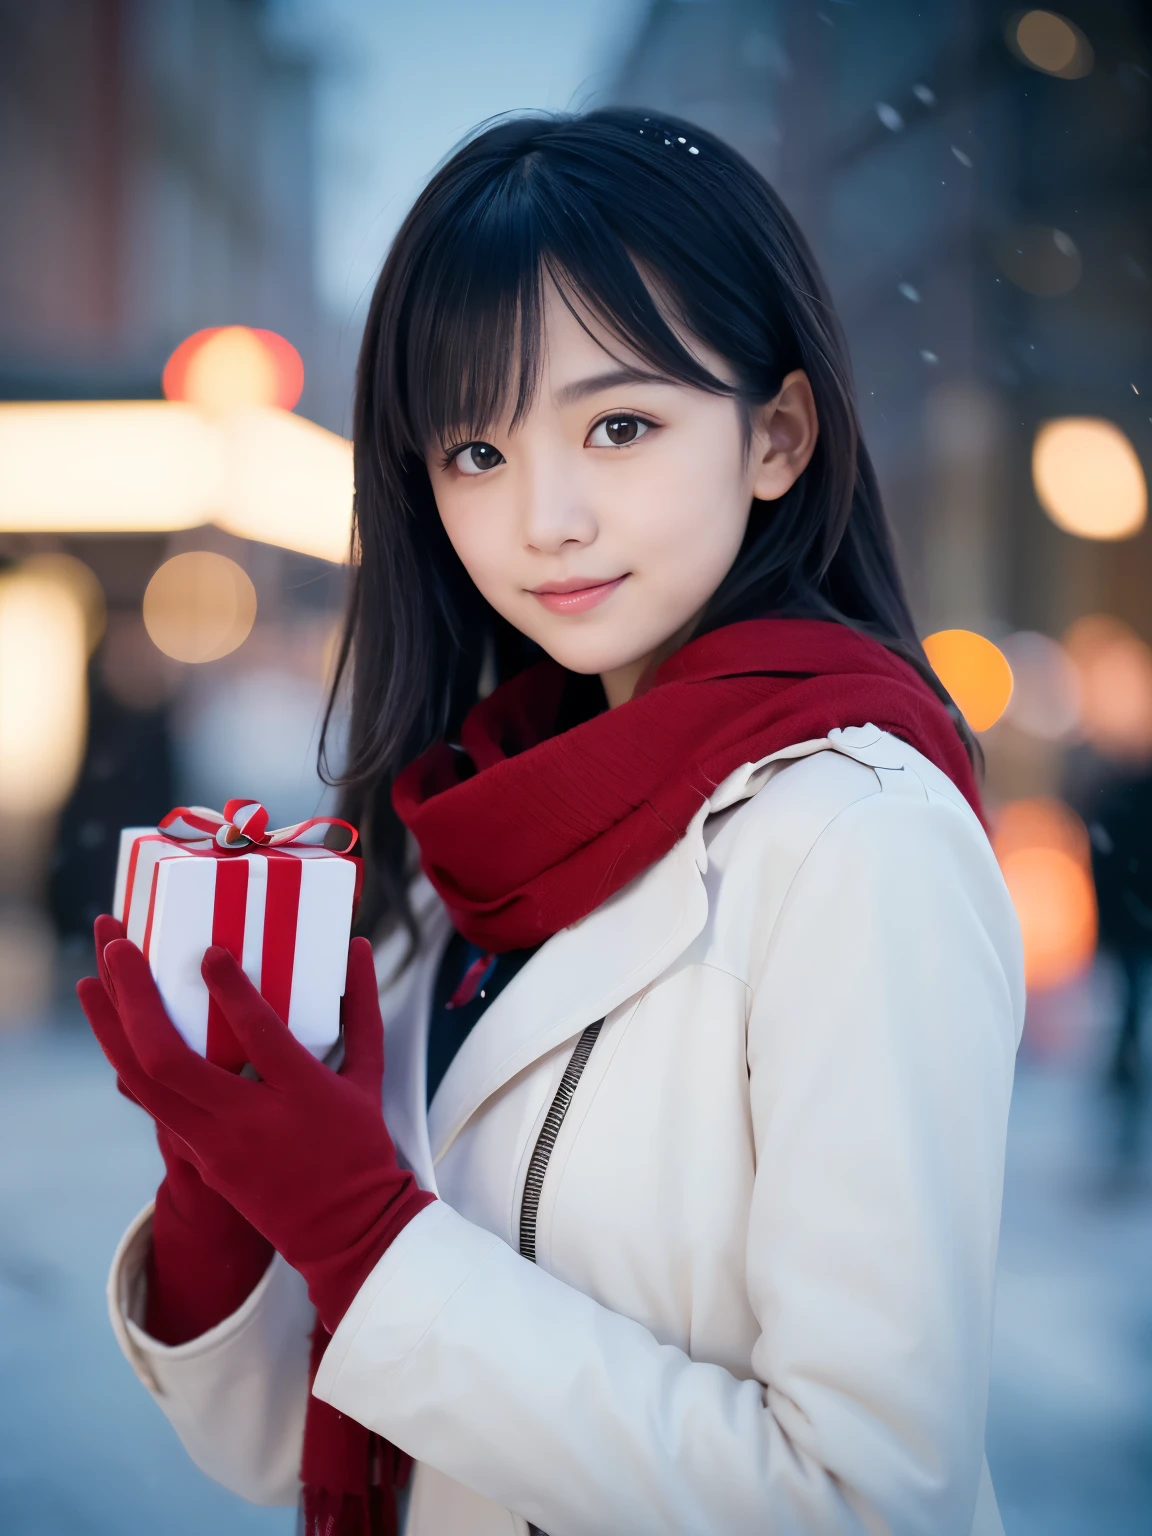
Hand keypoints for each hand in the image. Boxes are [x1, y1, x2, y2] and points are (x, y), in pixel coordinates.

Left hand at [79, 932, 433, 1331]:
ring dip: (110, 1028)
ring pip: (144, 1084)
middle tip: (121, 949)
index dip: (232, 992)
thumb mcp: (370, 1077)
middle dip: (134, 998)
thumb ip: (363, 1008)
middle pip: (170, 1062)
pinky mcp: (199, 1159)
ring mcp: (216, 1146)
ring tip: (90, 981)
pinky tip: (112, 1030)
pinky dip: (127, 1061)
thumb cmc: (360, 1147)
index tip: (210, 953)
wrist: (344, 1231)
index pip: (260, 1036)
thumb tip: (359, 946)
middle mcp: (250, 1122)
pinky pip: (153, 1105)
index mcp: (303, 1095)